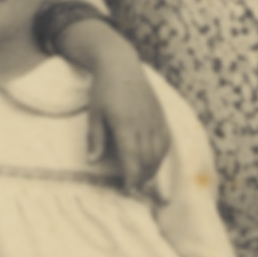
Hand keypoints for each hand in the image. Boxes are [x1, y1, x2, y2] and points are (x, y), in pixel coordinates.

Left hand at [86, 50, 171, 189]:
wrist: (121, 65)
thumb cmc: (103, 90)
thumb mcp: (94, 113)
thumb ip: (95, 138)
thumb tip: (92, 162)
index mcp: (125, 124)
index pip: (132, 158)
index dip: (132, 178)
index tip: (128, 191)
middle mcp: (143, 123)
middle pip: (148, 159)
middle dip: (142, 178)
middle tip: (134, 189)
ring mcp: (154, 119)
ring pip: (159, 152)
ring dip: (153, 169)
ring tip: (144, 180)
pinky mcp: (160, 114)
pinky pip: (165, 140)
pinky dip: (161, 155)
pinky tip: (154, 162)